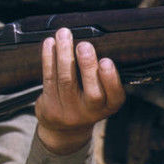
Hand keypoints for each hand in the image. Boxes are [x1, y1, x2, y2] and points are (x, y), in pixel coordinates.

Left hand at [34, 28, 125, 154]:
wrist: (64, 128)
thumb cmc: (86, 100)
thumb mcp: (101, 94)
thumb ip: (102, 75)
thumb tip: (96, 40)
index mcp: (109, 106)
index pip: (115, 95)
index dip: (110, 79)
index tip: (106, 61)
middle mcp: (91, 112)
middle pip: (91, 91)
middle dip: (87, 65)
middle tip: (84, 45)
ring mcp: (69, 112)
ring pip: (66, 80)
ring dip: (64, 54)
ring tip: (64, 35)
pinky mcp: (51, 108)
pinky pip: (49, 79)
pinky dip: (49, 59)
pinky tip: (49, 44)